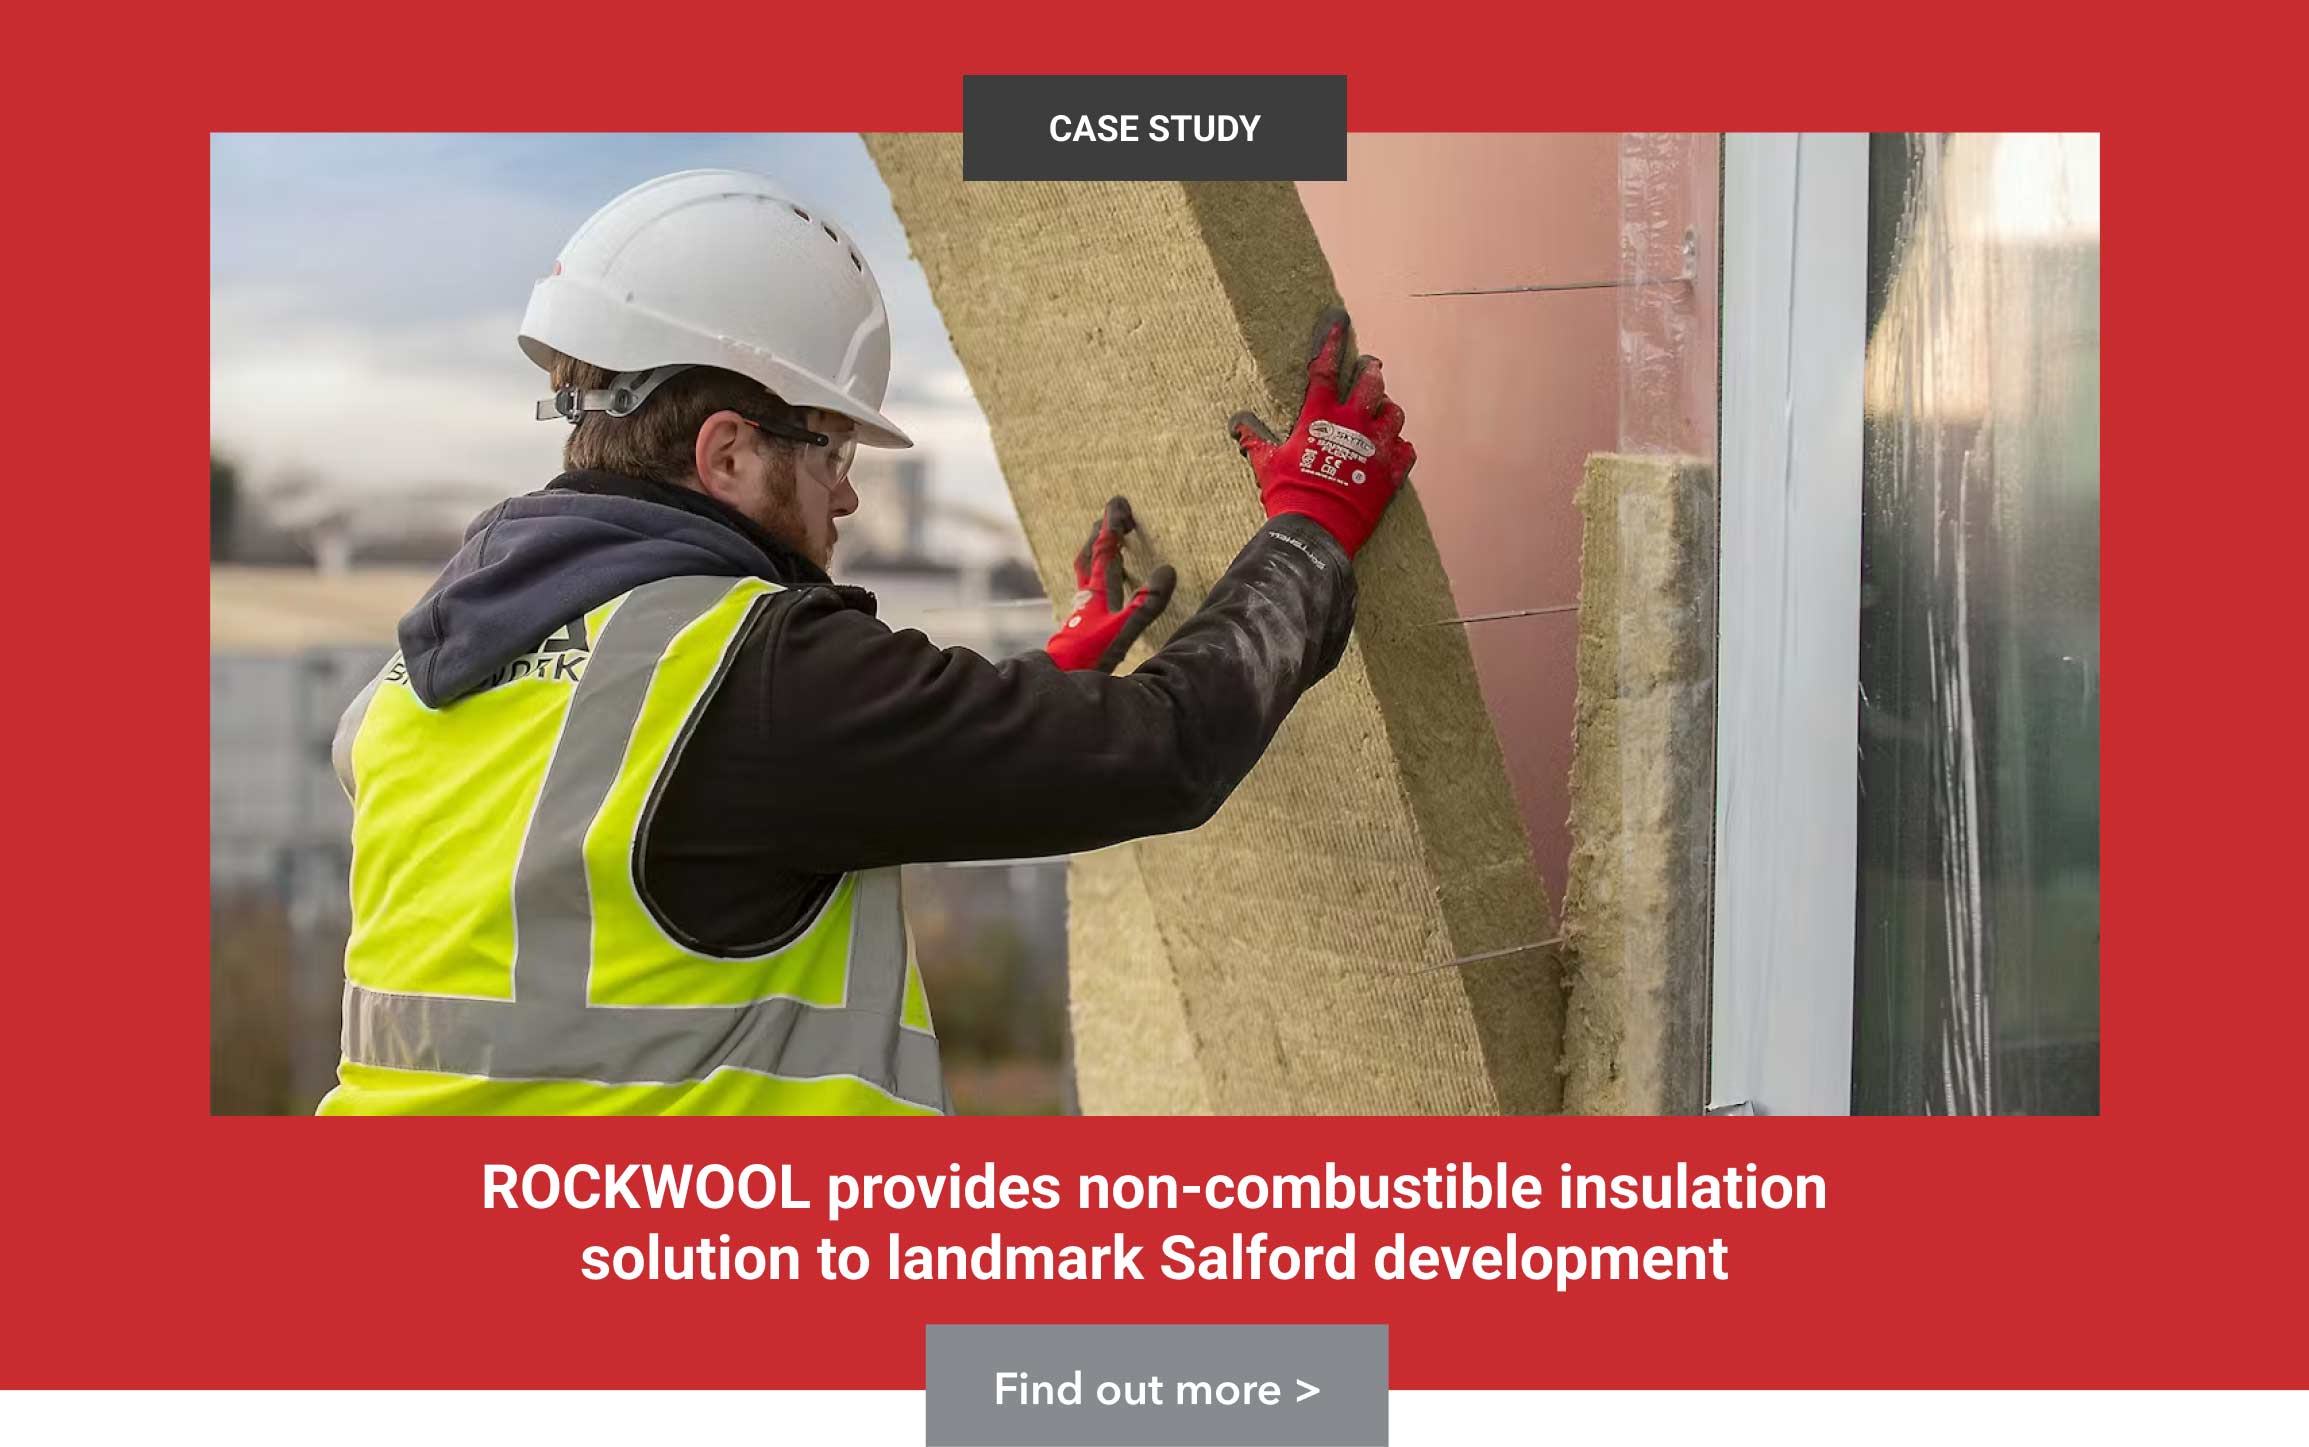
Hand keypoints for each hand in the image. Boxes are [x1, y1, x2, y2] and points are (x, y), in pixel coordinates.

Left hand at [1045, 496, 1176, 672]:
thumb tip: (1166, 570)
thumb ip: (1146, 602)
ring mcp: (1080, 610)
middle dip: (1099, 535)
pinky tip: (1103, 590)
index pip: (1104, 549)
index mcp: (1096, 591)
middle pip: (1089, 556)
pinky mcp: (1079, 625)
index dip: (1111, 525)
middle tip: (1112, 520)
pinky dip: (1098, 580)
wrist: (1059, 680)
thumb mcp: (1124, 629)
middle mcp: (1085, 596)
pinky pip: (1089, 591)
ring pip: (1087, 573)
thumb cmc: (1089, 655)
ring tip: (1108, 547)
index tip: (1118, 502)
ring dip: (1097, 555)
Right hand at [1227, 306, 1414, 557]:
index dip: (1330, 343)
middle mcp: (1354, 424)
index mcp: (1322, 416)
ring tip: (1381, 413)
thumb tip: (1237, 422)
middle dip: (1372, 372)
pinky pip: (1407, 451)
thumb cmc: (1288, 492)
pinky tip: (1394, 451)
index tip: (1338, 321)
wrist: (1316, 531)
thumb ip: (1255, 438)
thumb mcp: (1266, 463)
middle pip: (1372, 383)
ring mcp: (1377, 447)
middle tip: (1370, 369)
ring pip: (1394, 414)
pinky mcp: (1391, 473)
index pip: (1326, 369)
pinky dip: (1401, 448)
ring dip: (1388, 411)